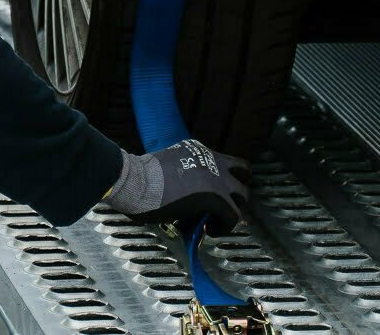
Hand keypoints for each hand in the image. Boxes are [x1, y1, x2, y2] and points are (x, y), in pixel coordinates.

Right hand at [104, 139, 251, 234]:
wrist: (136, 182)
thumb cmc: (140, 178)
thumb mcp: (167, 168)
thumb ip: (182, 177)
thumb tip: (184, 199)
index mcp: (197, 150)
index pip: (222, 161)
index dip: (221, 179)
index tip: (208, 194)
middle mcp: (211, 159)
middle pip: (243, 171)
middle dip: (237, 189)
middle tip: (225, 204)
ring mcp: (216, 178)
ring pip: (243, 195)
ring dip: (233, 208)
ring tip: (217, 220)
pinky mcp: (216, 197)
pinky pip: (233, 215)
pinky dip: (224, 226)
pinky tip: (210, 231)